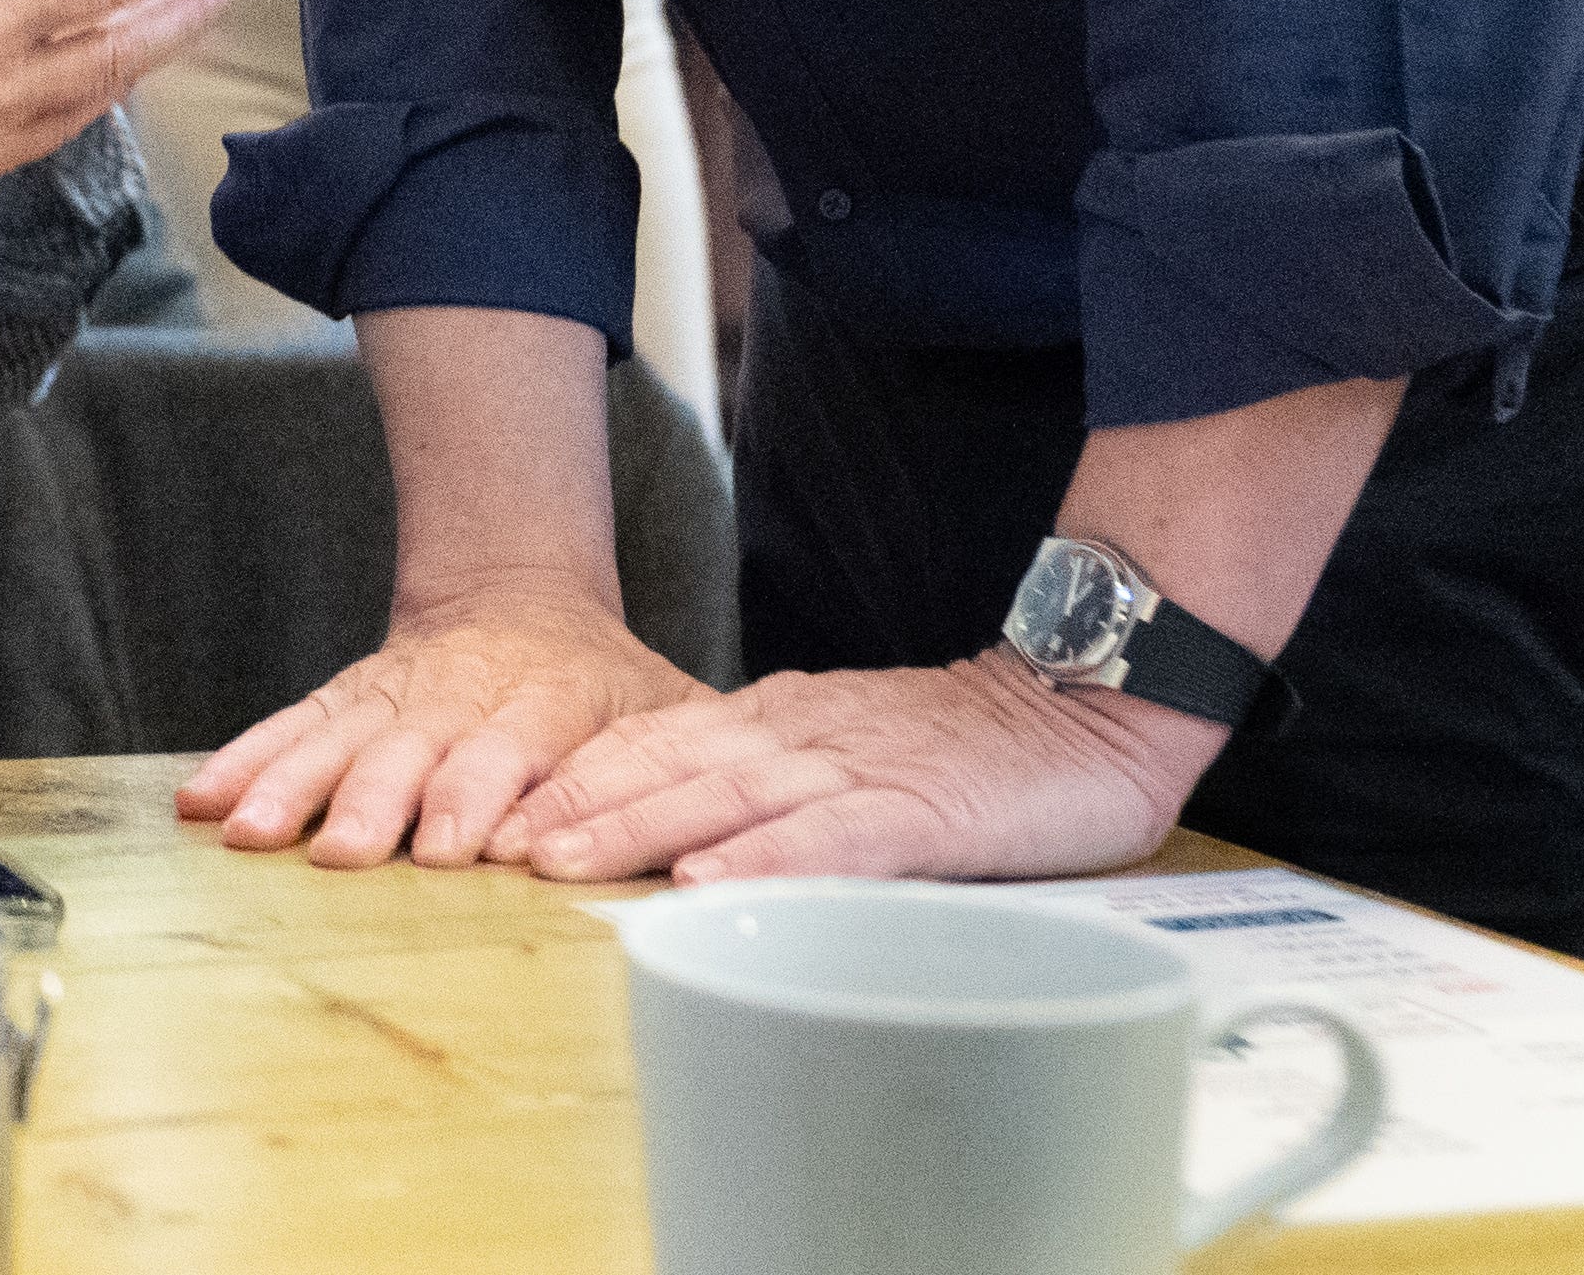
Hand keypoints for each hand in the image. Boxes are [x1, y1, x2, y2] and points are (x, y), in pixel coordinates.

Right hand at [178, 580, 710, 866]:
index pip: (509, 748)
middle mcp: (459, 693)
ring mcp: (394, 693)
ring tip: (242, 832)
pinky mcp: (348, 697)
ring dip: (287, 785)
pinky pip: (291, 726)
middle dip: (371, 803)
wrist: (520, 594)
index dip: (477, 796)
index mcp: (546, 698)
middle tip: (337, 855)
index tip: (447, 850)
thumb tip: (713, 841)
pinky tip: (198, 800)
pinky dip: (244, 759)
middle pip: (409, 749)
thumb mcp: (673, 709)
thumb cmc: (611, 685)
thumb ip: (690, 769)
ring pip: (336, 737)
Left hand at [489, 651, 1213, 887]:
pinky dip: (766, 859)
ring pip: (727, 798)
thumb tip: (683, 820)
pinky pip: (832, 838)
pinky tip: (712, 879)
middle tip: (494, 844)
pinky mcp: (922, 811)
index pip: (655, 741)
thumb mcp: (846, 745)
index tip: (501, 815)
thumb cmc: (968, 743)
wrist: (1088, 702)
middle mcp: (800, 736)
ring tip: (561, 861)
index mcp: (778, 720)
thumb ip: (772, 775)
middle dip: (576, 807)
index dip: (576, 778)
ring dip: (638, 829)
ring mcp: (858, 769)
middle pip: (668, 768)